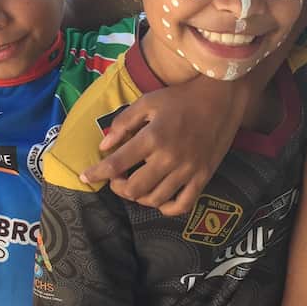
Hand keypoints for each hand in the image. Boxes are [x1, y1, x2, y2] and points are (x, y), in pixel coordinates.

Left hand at [78, 78, 244, 216]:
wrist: (221, 99)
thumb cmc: (180, 98)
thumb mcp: (147, 102)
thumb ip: (123, 123)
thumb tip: (103, 145)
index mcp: (153, 138)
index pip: (116, 164)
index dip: (97, 173)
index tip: (85, 177)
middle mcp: (169, 158)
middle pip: (134, 189)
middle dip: (118, 186)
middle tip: (116, 177)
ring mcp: (188, 170)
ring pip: (155, 199)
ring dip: (139, 196)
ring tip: (136, 184)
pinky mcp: (203, 177)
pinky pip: (183, 205)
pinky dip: (167, 208)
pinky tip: (159, 198)